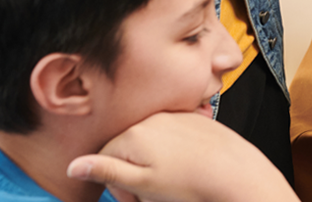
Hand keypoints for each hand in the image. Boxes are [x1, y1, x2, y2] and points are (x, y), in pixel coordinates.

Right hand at [66, 112, 296, 201]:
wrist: (237, 173)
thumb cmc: (191, 183)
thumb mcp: (142, 183)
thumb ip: (106, 170)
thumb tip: (74, 164)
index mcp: (133, 134)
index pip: (104, 158)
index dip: (115, 184)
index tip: (132, 198)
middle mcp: (151, 119)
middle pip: (127, 148)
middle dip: (134, 173)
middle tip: (151, 194)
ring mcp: (175, 116)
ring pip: (151, 142)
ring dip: (154, 163)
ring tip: (172, 183)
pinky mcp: (195, 118)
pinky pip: (174, 135)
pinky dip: (175, 152)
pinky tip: (187, 167)